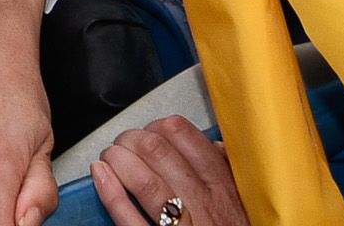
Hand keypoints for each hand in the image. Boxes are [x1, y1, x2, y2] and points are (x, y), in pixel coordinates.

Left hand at [92, 116, 247, 225]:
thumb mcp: (242, 205)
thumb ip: (229, 175)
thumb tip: (217, 146)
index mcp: (224, 189)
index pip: (183, 135)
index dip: (156, 127)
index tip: (149, 134)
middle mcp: (204, 206)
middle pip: (157, 151)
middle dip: (130, 139)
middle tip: (123, 145)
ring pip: (144, 180)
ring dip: (117, 160)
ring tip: (109, 158)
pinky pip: (130, 219)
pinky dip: (111, 192)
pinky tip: (101, 176)